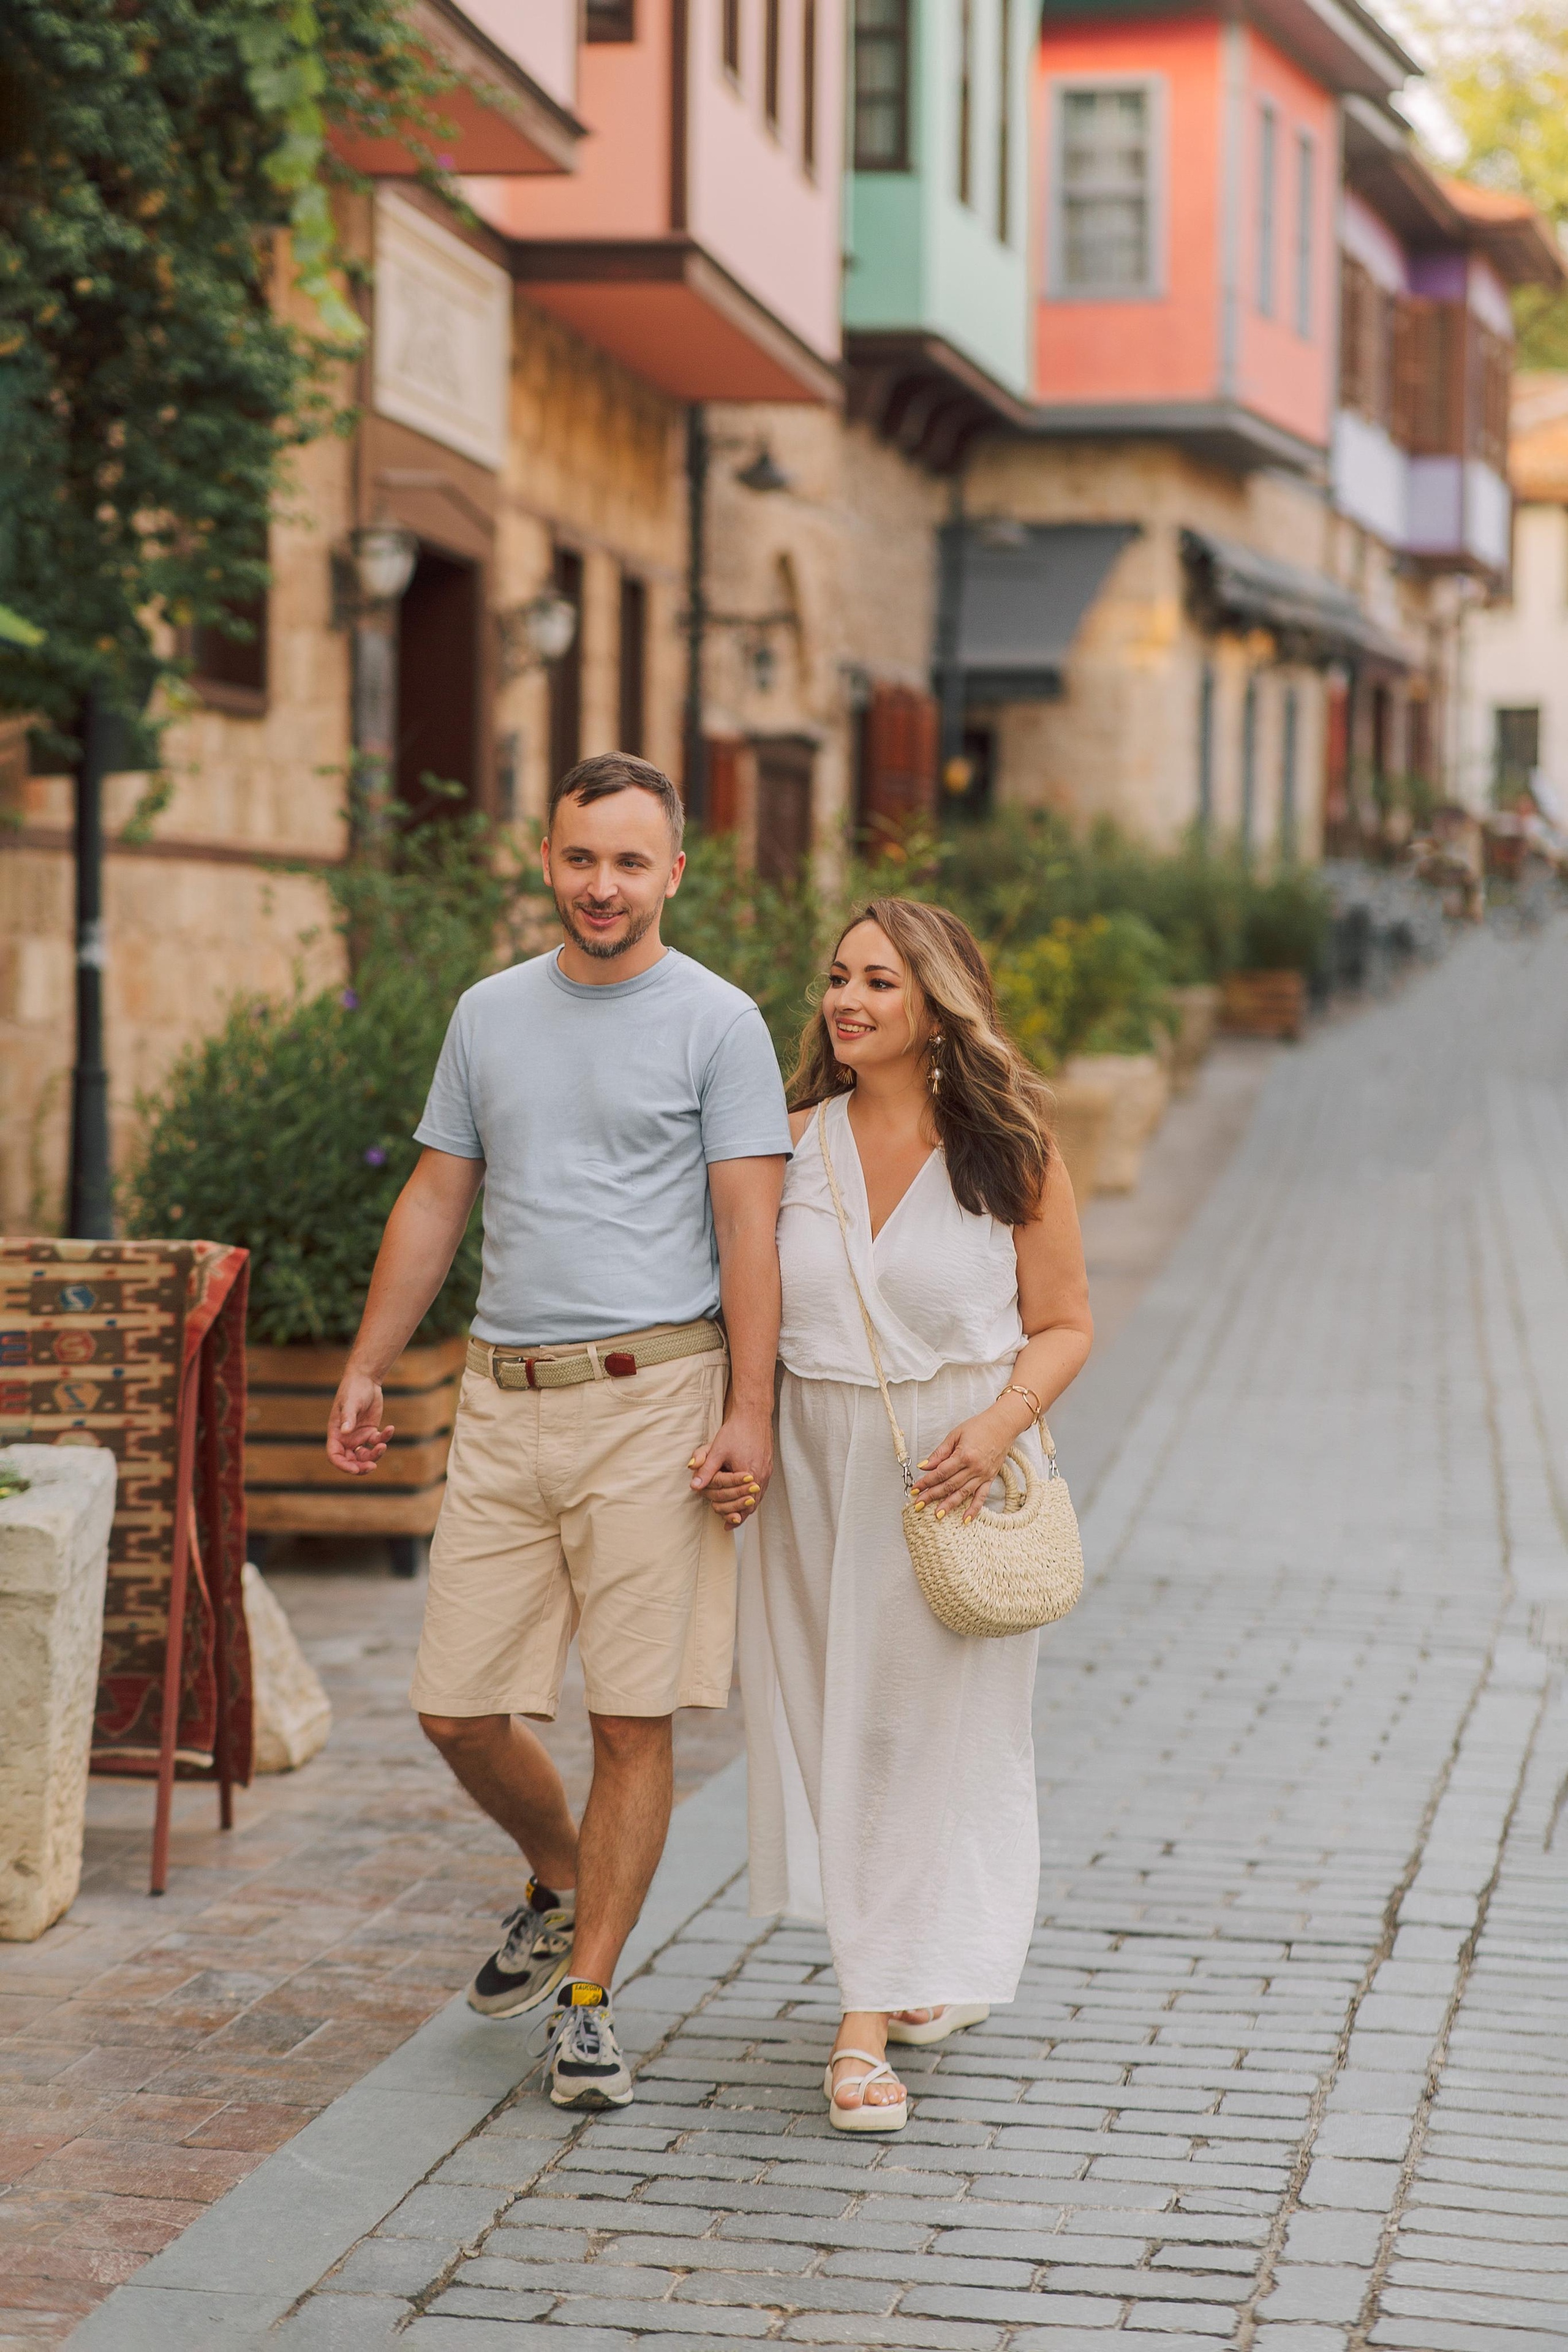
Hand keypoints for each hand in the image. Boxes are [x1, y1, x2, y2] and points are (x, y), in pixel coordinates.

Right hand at [326, 1364, 393, 1475]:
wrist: (366, 1379)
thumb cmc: (353, 1389)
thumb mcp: (350, 1402)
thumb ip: (348, 1417)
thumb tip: (344, 1431)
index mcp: (336, 1433)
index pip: (335, 1455)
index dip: (343, 1465)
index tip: (355, 1469)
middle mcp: (346, 1438)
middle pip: (351, 1461)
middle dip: (360, 1467)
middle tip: (372, 1466)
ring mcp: (359, 1436)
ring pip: (365, 1455)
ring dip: (374, 1455)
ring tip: (383, 1445)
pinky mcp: (371, 1432)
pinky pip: (377, 1442)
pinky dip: (385, 1438)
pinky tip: (390, 1428)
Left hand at [690, 1405, 772, 1528]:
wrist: (753, 1415)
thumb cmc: (735, 1431)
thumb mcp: (717, 1450)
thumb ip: (706, 1470)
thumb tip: (694, 1487)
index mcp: (750, 1474)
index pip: (743, 1504)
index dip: (733, 1516)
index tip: (725, 1524)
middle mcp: (761, 1476)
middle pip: (752, 1505)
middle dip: (740, 1514)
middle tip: (729, 1521)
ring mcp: (767, 1472)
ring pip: (758, 1498)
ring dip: (747, 1507)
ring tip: (737, 1516)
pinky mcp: (767, 1466)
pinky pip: (761, 1488)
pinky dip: (753, 1496)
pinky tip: (745, 1497)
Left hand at [911, 1399, 1030, 1524]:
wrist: (1003, 1425)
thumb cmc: (979, 1427)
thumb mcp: (955, 1435)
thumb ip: (940, 1453)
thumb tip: (925, 1466)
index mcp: (963, 1455)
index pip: (940, 1473)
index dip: (926, 1482)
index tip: (915, 1489)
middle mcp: (974, 1468)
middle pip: (949, 1485)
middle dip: (932, 1496)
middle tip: (919, 1504)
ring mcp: (983, 1475)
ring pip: (963, 1494)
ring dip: (949, 1505)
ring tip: (937, 1515)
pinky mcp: (990, 1478)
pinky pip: (981, 1497)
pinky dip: (973, 1509)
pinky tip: (965, 1519)